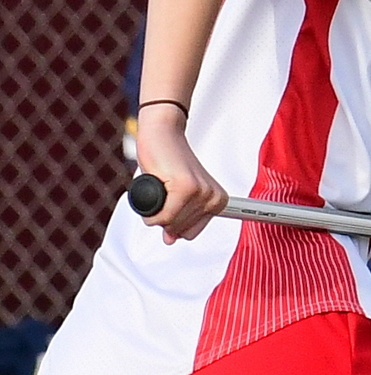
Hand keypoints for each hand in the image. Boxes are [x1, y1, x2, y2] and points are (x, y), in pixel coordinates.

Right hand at [135, 104, 227, 243]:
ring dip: (156, 208)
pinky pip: (161, 217)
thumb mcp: (176, 197)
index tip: (172, 203)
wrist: (163, 134)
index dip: (174, 222)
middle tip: (165, 189)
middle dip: (163, 213)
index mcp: (217, 201)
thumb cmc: (169, 162)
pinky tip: (157, 184)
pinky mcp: (186, 187)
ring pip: (167, 224)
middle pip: (177, 230)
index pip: (190, 233)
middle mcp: (213, 198)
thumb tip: (170, 239)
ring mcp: (201, 192)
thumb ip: (177, 219)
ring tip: (163, 185)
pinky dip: (150, 207)